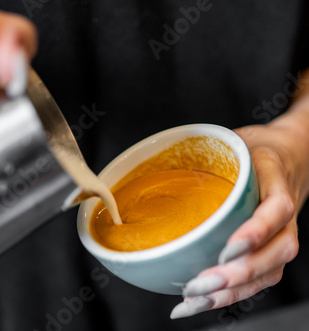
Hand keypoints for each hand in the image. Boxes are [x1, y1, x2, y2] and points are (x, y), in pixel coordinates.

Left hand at [170, 108, 308, 318]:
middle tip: (201, 284)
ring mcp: (283, 233)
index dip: (256, 231)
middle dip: (239, 274)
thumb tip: (152, 160)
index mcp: (274, 177)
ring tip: (197, 301)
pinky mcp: (273, 249)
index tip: (229, 248)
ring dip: (234, 291)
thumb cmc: (255, 148)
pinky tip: (204, 302)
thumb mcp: (234, 139)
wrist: (289, 153)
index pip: (277, 208)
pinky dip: (233, 294)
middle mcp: (284, 212)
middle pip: (278, 251)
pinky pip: (262, 277)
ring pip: (272, 271)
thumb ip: (204, 151)